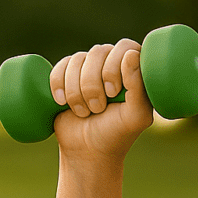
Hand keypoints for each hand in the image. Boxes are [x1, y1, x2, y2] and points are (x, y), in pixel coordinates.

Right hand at [48, 39, 153, 159]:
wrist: (88, 150)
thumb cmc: (117, 133)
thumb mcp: (135, 116)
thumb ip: (139, 88)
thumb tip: (131, 54)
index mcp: (135, 69)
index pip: (125, 46)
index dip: (114, 67)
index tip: (113, 93)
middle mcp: (113, 63)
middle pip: (98, 51)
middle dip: (93, 84)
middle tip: (98, 109)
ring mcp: (90, 68)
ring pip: (77, 59)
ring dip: (76, 89)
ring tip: (84, 112)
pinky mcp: (68, 76)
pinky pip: (60, 66)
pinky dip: (58, 83)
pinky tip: (61, 101)